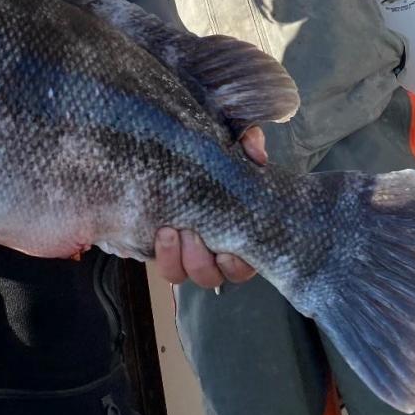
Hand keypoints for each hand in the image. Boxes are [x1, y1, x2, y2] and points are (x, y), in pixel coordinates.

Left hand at [153, 126, 265, 286]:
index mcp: (235, 230)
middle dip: (201, 262)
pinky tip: (159, 231)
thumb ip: (250, 141)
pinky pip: (160, 261)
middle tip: (191, 233)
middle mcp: (210, 248)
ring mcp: (181, 247)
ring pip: (181, 275)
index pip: (244, 265)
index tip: (225, 251)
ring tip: (169, 231)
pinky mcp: (157, 242)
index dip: (236, 264)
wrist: (171, 142)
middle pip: (211, 277)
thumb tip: (257, 155)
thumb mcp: (232, 137)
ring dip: (177, 259)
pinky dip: (160, 253)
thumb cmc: (210, 147)